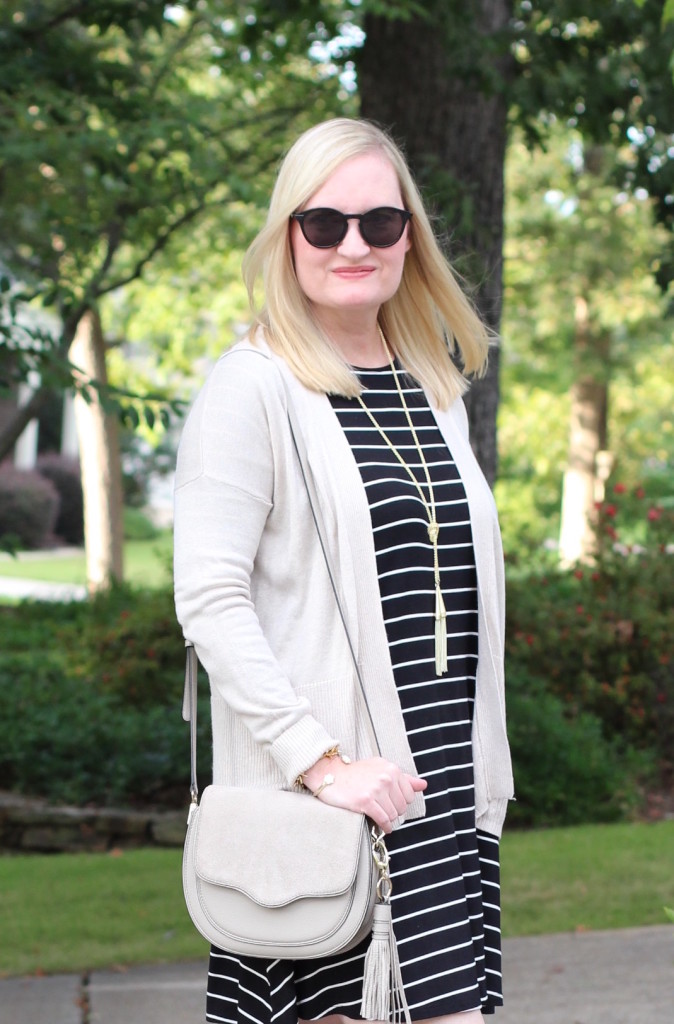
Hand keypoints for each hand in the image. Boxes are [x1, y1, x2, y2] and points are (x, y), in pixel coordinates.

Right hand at [303, 756, 426, 833]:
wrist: (331, 775)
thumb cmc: (356, 773)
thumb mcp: (380, 768)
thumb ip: (404, 778)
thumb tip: (423, 785)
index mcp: (391, 769)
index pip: (409, 794)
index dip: (401, 801)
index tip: (391, 802)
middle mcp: (386, 778)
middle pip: (402, 806)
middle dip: (395, 811)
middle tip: (384, 810)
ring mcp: (376, 790)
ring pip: (393, 815)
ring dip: (389, 819)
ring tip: (381, 816)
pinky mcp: (365, 801)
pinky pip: (383, 820)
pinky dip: (385, 826)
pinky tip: (382, 826)